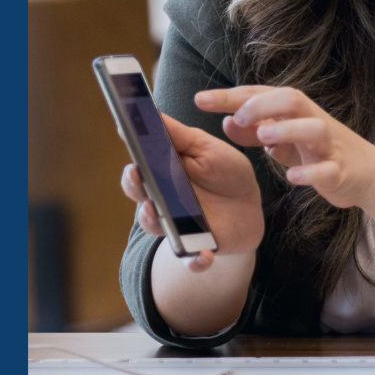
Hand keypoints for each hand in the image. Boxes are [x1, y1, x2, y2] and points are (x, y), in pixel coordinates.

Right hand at [119, 113, 263, 271]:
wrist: (248, 206)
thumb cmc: (223, 172)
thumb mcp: (205, 148)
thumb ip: (178, 135)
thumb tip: (149, 112)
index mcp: (161, 175)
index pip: (138, 169)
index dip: (132, 158)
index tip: (126, 143)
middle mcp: (162, 202)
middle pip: (139, 196)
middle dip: (135, 187)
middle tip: (138, 175)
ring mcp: (178, 226)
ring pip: (156, 228)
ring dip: (155, 221)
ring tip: (156, 211)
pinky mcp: (198, 248)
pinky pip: (191, 259)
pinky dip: (195, 261)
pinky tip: (204, 256)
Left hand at [195, 86, 374, 209]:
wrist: (367, 174)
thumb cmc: (319, 151)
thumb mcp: (283, 139)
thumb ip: (255, 131)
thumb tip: (225, 121)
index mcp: (295, 112)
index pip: (260, 95)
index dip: (230, 96)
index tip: (200, 99)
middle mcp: (312, 121)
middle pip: (292, 99)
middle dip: (263, 103)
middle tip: (237, 115)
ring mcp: (329, 146)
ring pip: (315, 128)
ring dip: (288, 130)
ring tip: (264, 136)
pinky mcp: (341, 171)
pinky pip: (328, 169)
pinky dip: (310, 173)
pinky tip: (291, 178)